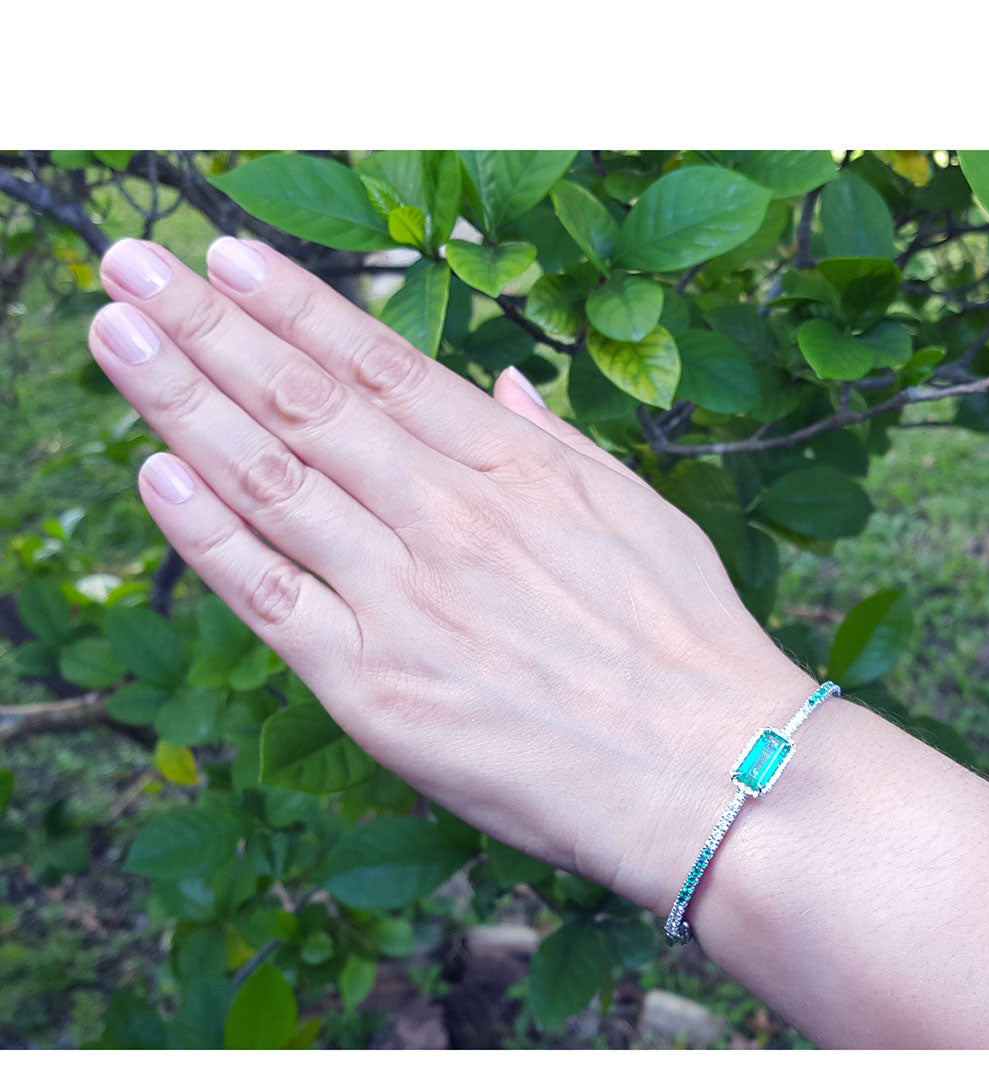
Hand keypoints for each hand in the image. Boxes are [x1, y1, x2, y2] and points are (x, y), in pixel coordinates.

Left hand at [88, 237, 810, 914]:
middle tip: (132, 263)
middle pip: (303, 403)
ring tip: (114, 332)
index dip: (294, 304)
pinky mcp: (376, 688)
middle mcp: (448, 518)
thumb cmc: (690, 649)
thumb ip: (558, 446)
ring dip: (180, 399)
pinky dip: (206, 535)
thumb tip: (506, 387)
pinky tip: (151, 472)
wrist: (712, 774)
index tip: (226, 256)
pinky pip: (270, 598)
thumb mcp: (642, 516)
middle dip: (206, 325)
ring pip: (269, 480)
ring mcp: (404, 599)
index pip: (381, 365)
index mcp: (516, 470)